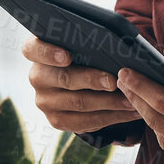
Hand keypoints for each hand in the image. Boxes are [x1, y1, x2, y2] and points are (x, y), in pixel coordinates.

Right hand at [22, 35, 139, 135]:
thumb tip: (116, 46)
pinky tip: (129, 111)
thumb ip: (90, 41)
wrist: (81, 81)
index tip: (67, 56)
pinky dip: (111, 117)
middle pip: (63, 78)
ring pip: (78, 103)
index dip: (49, 52)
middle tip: (113, 81)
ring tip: (131, 98)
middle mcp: (37, 77)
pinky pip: (84, 122)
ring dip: (108, 102)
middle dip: (91, 80)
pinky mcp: (56, 120)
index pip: (33, 49)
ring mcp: (44, 101)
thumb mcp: (83, 43)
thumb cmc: (85, 53)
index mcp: (37, 51)